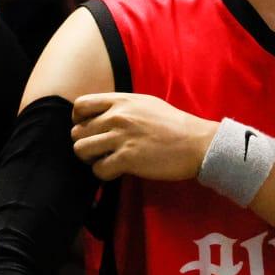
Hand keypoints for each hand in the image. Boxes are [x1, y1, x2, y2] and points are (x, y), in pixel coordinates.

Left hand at [71, 92, 214, 182]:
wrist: (197, 143)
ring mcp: (121, 137)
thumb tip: (102, 115)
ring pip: (81, 150)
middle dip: (86, 143)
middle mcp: (117, 116)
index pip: (80, 105)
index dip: (79, 120)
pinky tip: (117, 170)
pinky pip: (98, 169)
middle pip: (77, 132)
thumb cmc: (174, 125)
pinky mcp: (127, 159)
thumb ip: (122, 106)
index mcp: (121, 101)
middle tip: (101, 151)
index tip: (91, 129)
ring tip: (107, 160)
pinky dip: (104, 173)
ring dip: (91, 159)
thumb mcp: (146, 104)